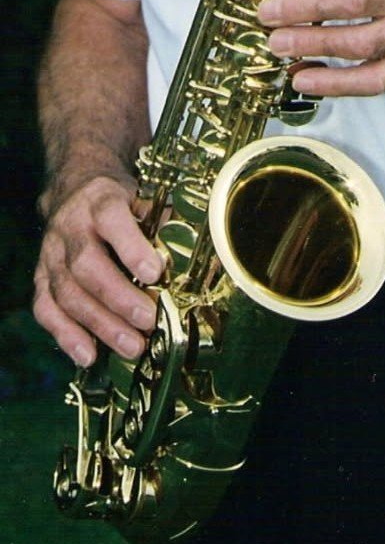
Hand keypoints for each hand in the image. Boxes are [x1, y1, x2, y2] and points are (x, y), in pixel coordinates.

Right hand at [33, 176, 163, 366]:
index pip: (111, 220)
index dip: (132, 248)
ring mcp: (51, 254)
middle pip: (87, 266)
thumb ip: (160, 222)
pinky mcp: (41, 276)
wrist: (73, 187)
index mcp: (100, 201)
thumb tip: (185, 251)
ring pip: (67, 293)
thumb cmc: (116, 198)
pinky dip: (66, 335)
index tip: (155, 273)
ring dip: (99, 325)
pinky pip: (46, 309)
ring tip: (131, 346)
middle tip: (147, 320)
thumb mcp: (140, 195)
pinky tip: (88, 355)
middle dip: (118, 298)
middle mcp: (70, 227)